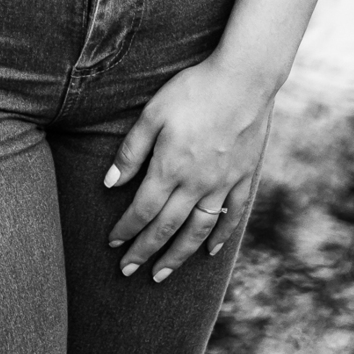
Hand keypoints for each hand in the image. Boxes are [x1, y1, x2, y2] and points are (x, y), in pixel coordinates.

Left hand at [103, 57, 270, 280]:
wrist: (243, 80)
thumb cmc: (192, 90)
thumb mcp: (153, 113)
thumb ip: (132, 151)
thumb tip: (110, 184)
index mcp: (170, 167)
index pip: (142, 209)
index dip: (126, 228)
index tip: (112, 243)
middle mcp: (196, 183)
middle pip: (167, 227)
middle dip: (144, 251)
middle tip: (127, 271)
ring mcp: (223, 183)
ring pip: (197, 230)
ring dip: (178, 255)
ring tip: (161, 274)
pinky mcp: (243, 177)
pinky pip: (232, 215)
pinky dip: (220, 235)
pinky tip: (209, 250)